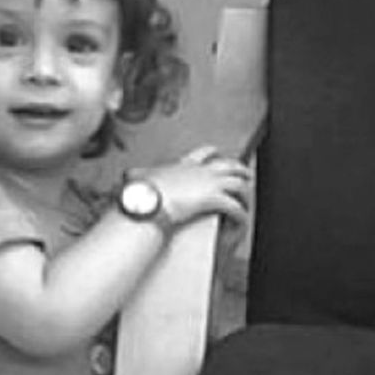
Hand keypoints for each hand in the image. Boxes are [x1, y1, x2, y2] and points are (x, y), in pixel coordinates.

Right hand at [138, 146, 252, 227]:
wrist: (149, 203)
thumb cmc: (145, 193)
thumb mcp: (138, 178)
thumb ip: (136, 175)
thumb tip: (127, 175)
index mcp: (183, 166)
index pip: (202, 153)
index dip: (213, 153)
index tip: (218, 153)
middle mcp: (201, 171)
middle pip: (230, 165)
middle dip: (241, 169)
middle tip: (247, 175)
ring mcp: (210, 184)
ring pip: (239, 184)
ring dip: (245, 194)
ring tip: (247, 202)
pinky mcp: (215, 200)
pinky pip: (235, 207)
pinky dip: (241, 215)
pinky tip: (241, 221)